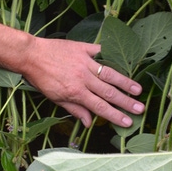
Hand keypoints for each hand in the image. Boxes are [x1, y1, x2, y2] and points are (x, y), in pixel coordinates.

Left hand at [22, 38, 143, 127]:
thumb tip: (89, 123)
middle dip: (126, 102)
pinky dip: (111, 56)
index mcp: (76, 92)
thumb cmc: (41, 79)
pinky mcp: (83, 48)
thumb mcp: (55, 98)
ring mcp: (85, 61)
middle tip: (140, 109)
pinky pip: (100, 52)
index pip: (100, 107)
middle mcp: (83, 77)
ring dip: (125, 82)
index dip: (115, 115)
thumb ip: (74, 109)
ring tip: (138, 89)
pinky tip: (124, 60)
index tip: (128, 122)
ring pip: (110, 73)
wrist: (31, 55)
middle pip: (109, 92)